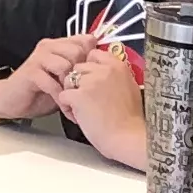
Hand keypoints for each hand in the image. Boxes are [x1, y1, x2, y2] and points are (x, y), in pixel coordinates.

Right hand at [0, 33, 91, 123]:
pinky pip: (52, 82)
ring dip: (71, 86)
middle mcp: (49, 47)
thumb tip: (103, 72)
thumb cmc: (39, 91)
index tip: (97, 77)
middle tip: (84, 91)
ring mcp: (39, 58)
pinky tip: (64, 107)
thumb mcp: (64, 80)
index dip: (93, 59)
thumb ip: (79, 72)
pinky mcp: (31, 72)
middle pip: (78, 51)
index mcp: (59, 45)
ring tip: (74, 100)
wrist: (11, 100)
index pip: (85, 40)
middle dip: (83, 74)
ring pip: (66, 65)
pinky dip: (60, 98)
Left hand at [50, 44, 149, 166]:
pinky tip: (78, 117)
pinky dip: (67, 108)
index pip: (93, 54)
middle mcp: (104, 69)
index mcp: (118, 65)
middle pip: (78, 67)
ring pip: (68, 81)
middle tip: (88, 100)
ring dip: (71, 94)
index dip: (88, 69)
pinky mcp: (79, 96)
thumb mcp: (130, 87)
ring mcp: (91, 81)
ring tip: (83, 110)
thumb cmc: (130, 119)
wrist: (128, 137)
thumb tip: (103, 71)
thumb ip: (115, 75)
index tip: (91, 82)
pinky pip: (62, 96)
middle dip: (79, 83)